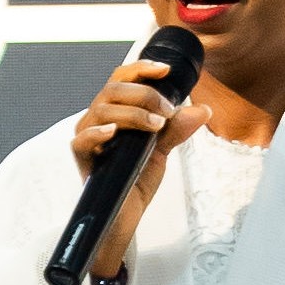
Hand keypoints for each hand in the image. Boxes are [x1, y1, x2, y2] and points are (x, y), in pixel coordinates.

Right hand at [71, 57, 209, 278]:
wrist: (126, 215)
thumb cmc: (137, 180)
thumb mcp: (161, 151)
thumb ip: (177, 129)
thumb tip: (202, 109)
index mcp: (115, 111)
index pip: (122, 79)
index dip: (141, 69)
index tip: (166, 70)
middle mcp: (98, 119)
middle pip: (112, 89)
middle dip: (143, 94)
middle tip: (167, 111)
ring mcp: (87, 138)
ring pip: (100, 109)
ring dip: (131, 112)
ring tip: (155, 126)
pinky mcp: (81, 159)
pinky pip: (81, 139)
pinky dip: (98, 133)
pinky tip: (114, 132)